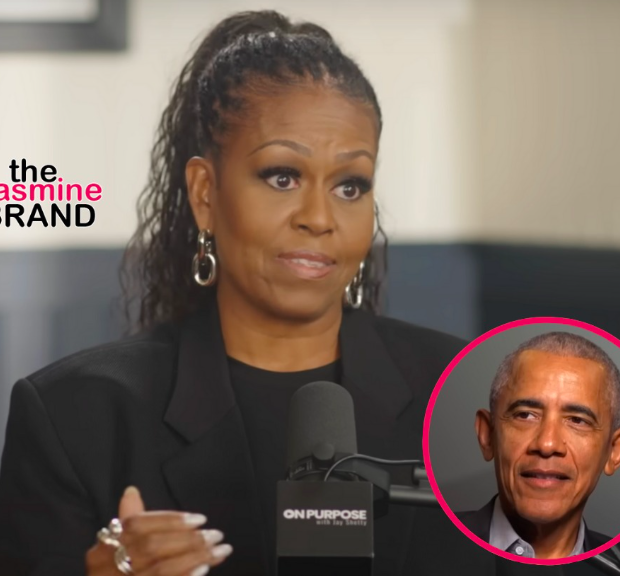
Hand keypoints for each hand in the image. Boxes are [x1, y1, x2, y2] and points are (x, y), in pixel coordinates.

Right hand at [86, 486, 232, 575]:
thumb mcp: (115, 546)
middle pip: (152, 547)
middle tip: (216, 535)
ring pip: (161, 569)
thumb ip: (129, 520)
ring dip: (194, 558)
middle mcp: (107, 566)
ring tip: (219, 551)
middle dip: (188, 539)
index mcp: (105, 546)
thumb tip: (131, 491)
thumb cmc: (115, 570)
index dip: (170, 520)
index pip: (138, 525)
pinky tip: (203, 569)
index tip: (200, 519)